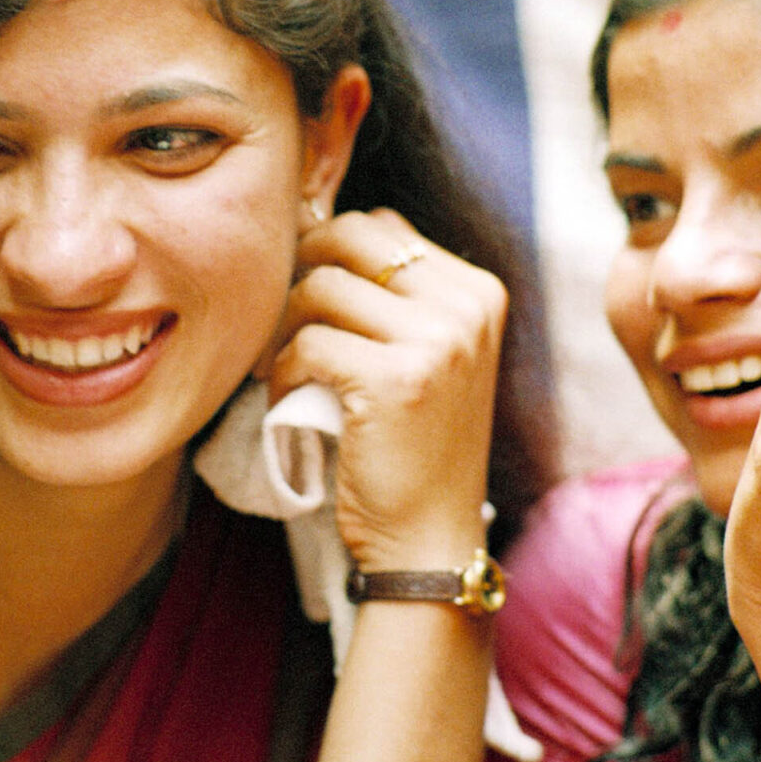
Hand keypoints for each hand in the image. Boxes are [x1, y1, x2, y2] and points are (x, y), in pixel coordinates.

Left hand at [266, 208, 504, 571]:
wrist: (430, 537)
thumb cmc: (415, 445)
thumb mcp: (429, 354)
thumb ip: (396, 293)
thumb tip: (319, 224)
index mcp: (479, 291)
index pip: (384, 226)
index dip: (331, 252)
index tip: (309, 299)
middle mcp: (467, 306)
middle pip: (350, 237)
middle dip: (301, 271)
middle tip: (283, 321)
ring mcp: (436, 341)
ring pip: (321, 286)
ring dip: (286, 327)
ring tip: (285, 366)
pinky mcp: (394, 379)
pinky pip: (307, 342)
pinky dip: (282, 371)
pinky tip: (288, 399)